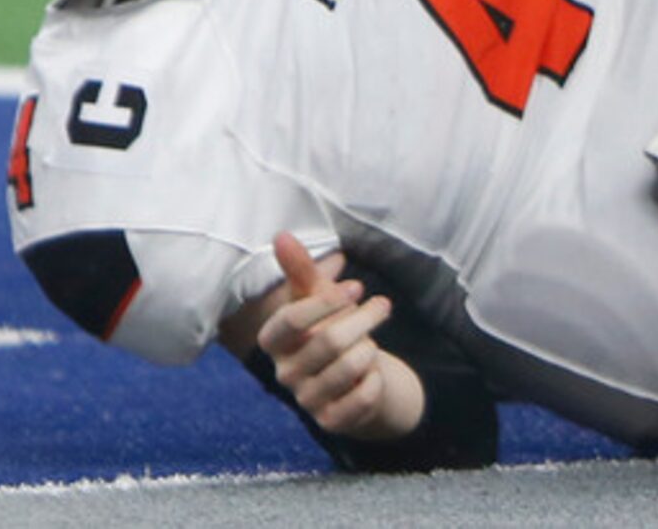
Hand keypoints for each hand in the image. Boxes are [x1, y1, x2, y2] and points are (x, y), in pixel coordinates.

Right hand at [256, 230, 425, 438]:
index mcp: (275, 343)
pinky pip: (362, 399)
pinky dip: (375, 382)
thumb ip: (299, 270)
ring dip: (370, 349)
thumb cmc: (332, 328)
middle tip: (382, 305)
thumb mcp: (319, 298)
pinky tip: (374, 374)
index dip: (326, 302)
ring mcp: (306, 400)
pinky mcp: (330, 422)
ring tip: (372, 343)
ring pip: (348, 368)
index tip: (357, 287)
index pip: (289, 321)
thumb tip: (281, 235)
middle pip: (328, 342)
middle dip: (363, 319)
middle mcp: (285, 374)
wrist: (356, 376)